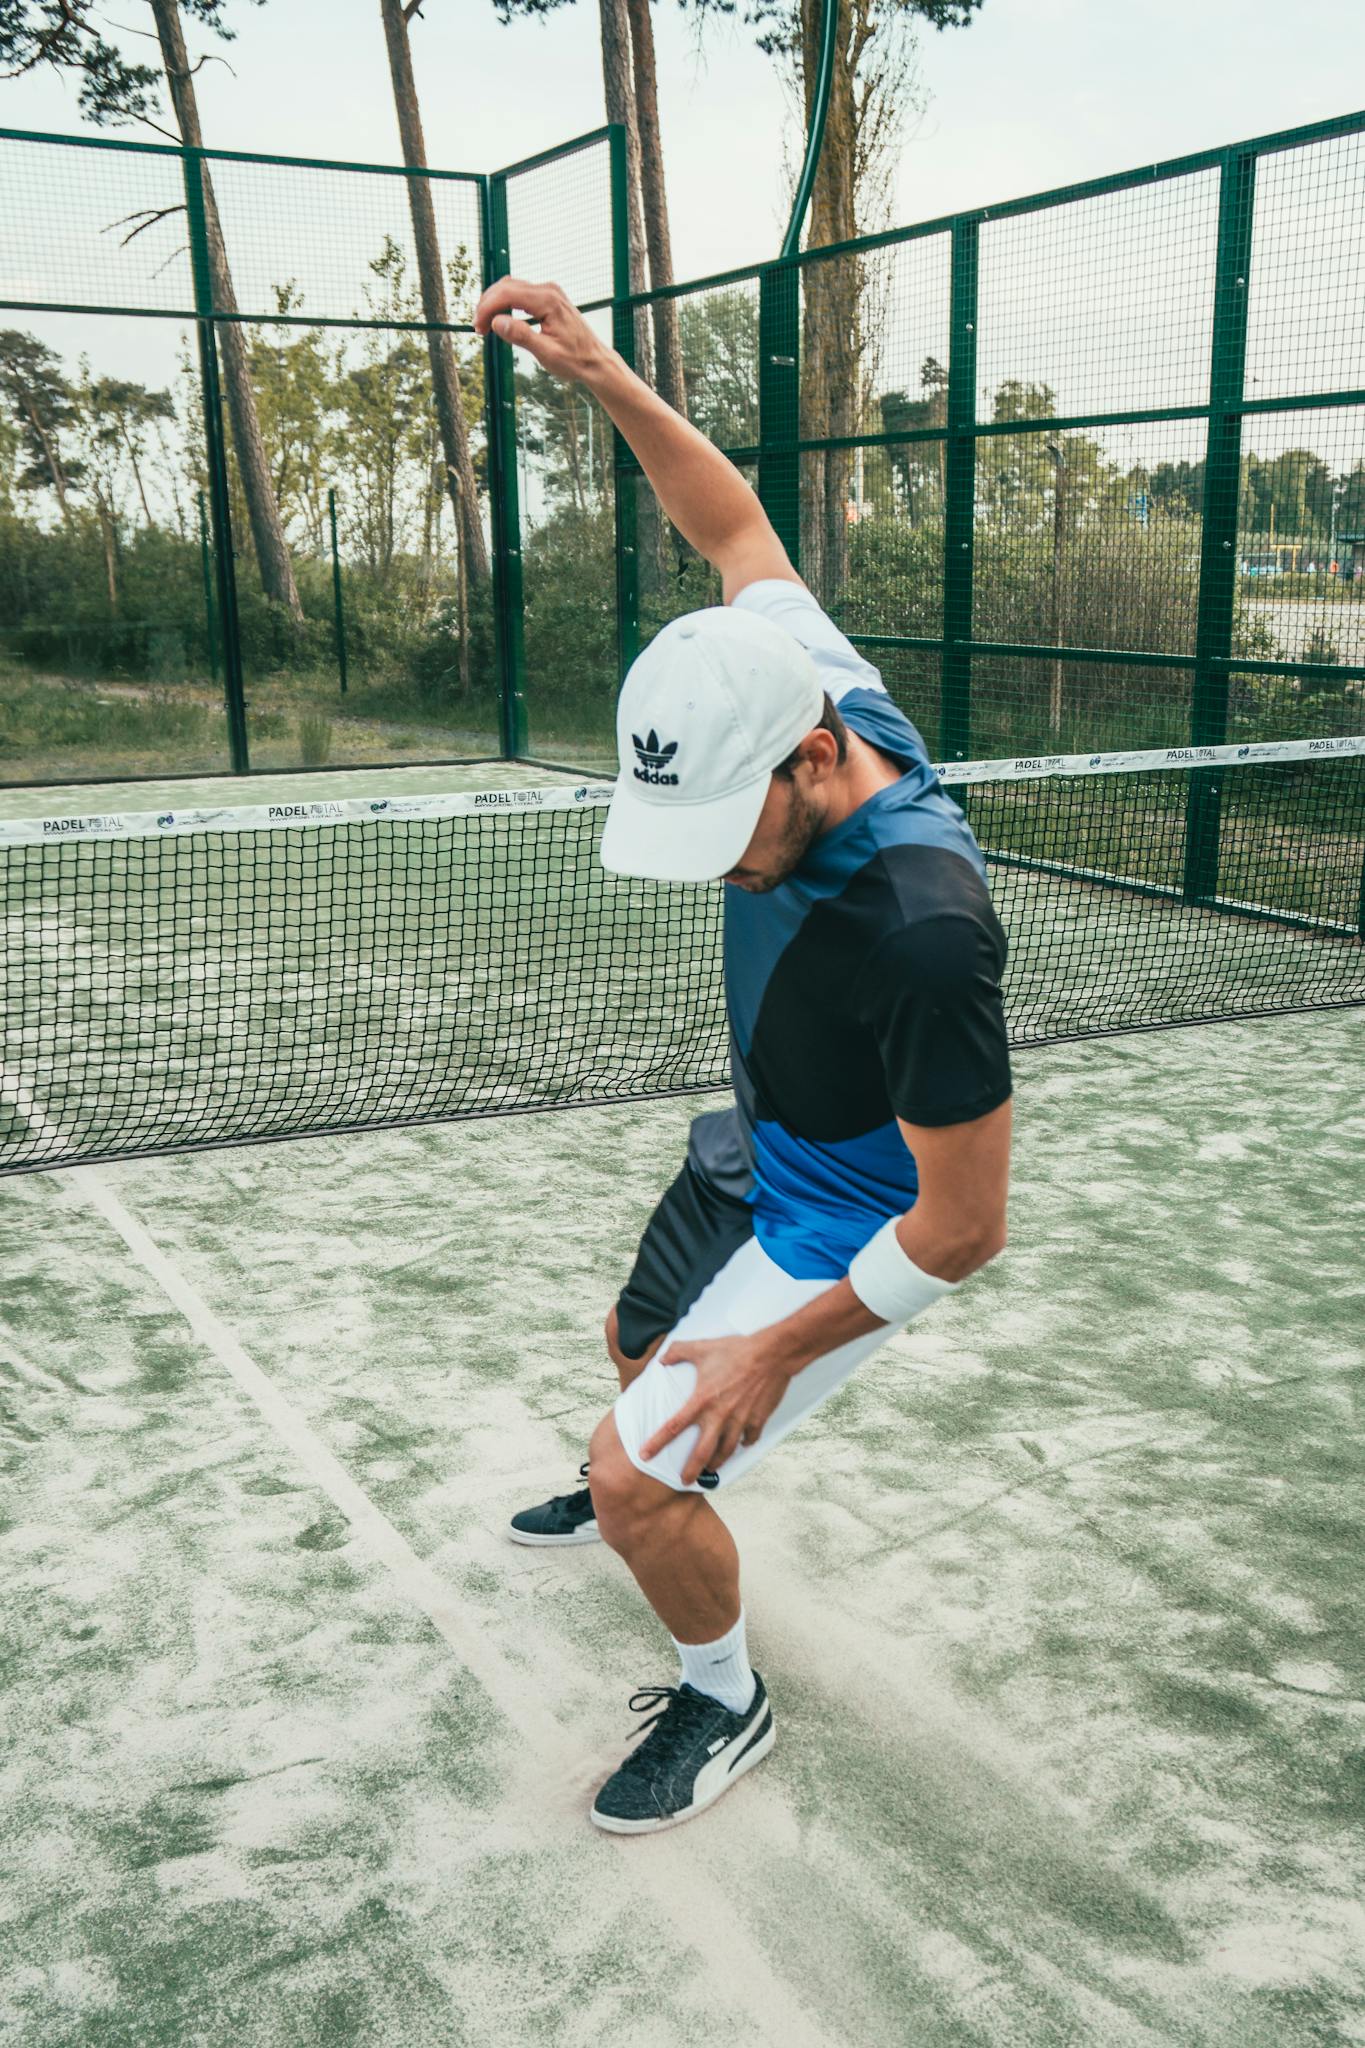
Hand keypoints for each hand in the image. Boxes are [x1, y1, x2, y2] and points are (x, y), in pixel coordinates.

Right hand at [473, 275, 607, 383]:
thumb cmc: (575, 360)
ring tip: (486, 325)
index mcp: (548, 301)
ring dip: (495, 303)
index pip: (508, 294)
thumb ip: (521, 336)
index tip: (478, 327)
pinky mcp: (549, 297)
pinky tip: (501, 319)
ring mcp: (549, 292)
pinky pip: (521, 293)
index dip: (488, 308)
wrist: (595, 360)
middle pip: (507, 286)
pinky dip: (506, 303)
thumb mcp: (546, 353)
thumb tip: (497, 322)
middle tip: (478, 328)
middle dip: (488, 305)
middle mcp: (548, 290)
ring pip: (512, 287)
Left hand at [639, 1332, 793, 1486]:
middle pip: (702, 1453)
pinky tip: (741, 1443)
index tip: (645, 1455)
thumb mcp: (702, 1347)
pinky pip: (749, 1438)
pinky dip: (744, 1443)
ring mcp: (739, 1420)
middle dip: (691, 1470)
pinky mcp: (757, 1420)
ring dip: (717, 1462)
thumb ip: (678, 1352)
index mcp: (702, 1400)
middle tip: (684, 1481)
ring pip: (726, 1451)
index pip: (674, 1427)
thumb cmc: (737, 1350)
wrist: (772, 1353)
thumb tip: (662, 1359)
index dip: (657, 1443)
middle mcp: (719, 1415)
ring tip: (711, 1468)